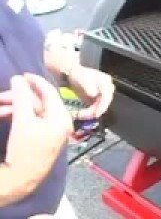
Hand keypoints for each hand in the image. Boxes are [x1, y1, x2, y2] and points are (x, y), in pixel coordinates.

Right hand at [4, 75, 72, 196]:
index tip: (23, 74)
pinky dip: (19, 116)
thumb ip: (22, 97)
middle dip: (20, 96)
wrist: (21, 179)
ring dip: (16, 106)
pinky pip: (32, 121)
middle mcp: (61, 123)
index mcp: (61, 117)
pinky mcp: (43, 138)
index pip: (50, 93)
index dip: (36, 81)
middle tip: (2, 94)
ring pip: (34, 112)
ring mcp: (53, 131)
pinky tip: (3, 113)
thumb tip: (18, 79)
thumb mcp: (23, 120)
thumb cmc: (24, 149)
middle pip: (40, 102)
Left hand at [67, 65, 114, 119]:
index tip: (95, 114)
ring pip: (100, 107)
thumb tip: (94, 94)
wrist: (73, 74)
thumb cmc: (78, 74)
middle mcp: (107, 88)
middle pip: (104, 103)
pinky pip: (96, 108)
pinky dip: (89, 112)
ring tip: (80, 114)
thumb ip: (89, 86)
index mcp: (105, 82)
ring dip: (91, 113)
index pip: (107, 96)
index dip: (102, 106)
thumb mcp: (83, 79)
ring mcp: (103, 94)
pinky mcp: (97, 99)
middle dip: (95, 111)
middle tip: (84, 115)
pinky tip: (82, 113)